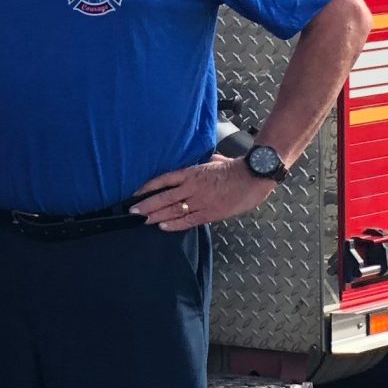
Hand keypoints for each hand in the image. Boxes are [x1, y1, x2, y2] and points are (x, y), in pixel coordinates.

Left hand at [131, 155, 276, 232]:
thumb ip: (200, 165)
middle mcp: (192, 187)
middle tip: (133, 211)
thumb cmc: (235, 167)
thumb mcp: (212, 161)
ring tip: (142, 220)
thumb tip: (196, 164)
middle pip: (164, 197)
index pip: (163, 179)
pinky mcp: (211, 213)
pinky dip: (175, 224)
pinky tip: (163, 227)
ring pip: (173, 210)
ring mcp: (201, 201)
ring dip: (156, 216)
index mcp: (191, 172)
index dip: (148, 187)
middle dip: (147, 205)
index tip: (136, 193)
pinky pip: (189, 220)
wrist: (254, 176)